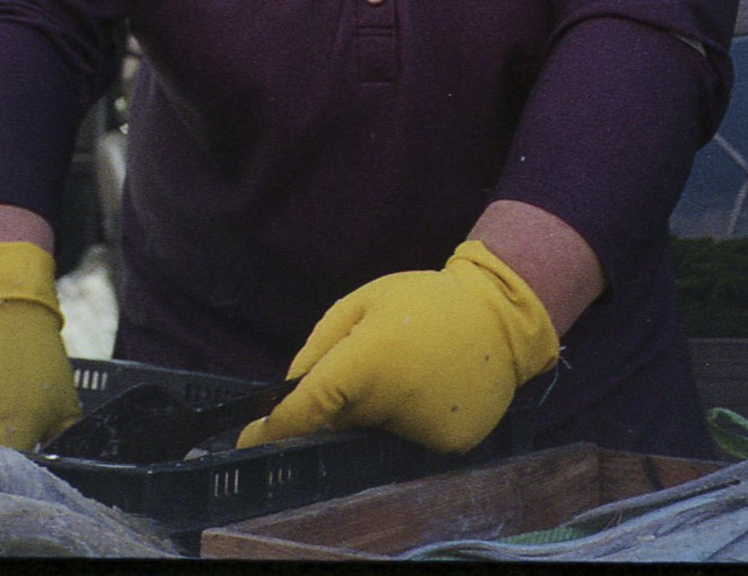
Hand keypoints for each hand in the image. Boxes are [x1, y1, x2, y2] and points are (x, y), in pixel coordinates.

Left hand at [237, 240, 558, 454]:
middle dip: (345, 395)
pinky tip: (433, 386)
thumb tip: (293, 385)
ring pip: (375, 428)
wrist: (500, 316)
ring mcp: (423, 430)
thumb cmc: (422, 303)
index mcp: (365, 364)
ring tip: (412, 367)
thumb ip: (321, 345)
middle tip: (379, 357)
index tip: (247, 439)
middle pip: (343, 416)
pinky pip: (408, 437)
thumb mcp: (362, 304)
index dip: (274, 426)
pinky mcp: (450, 444)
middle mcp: (392, 404)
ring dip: (379, 406)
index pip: (309, 406)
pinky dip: (409, 417)